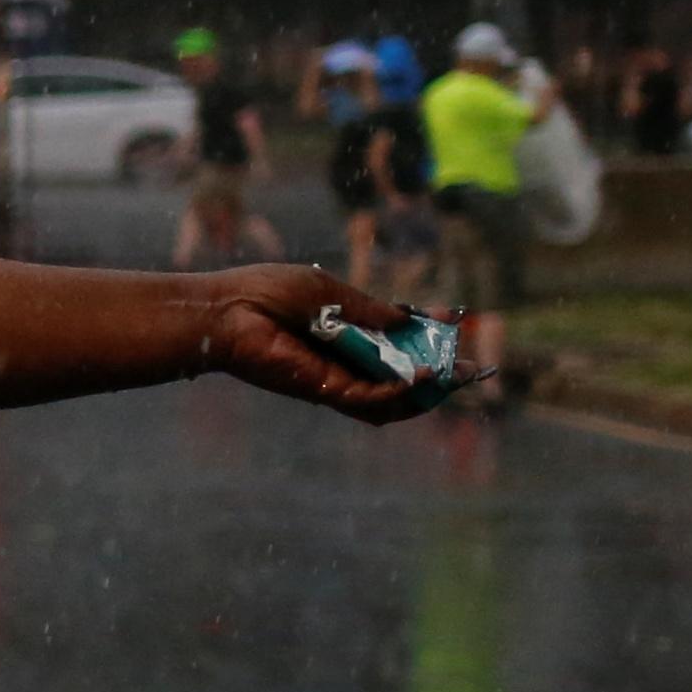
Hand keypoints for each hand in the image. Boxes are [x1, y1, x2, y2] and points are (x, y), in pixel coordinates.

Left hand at [196, 266, 454, 425]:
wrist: (223, 311)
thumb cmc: (263, 294)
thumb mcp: (328, 293)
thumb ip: (368, 307)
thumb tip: (406, 316)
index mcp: (341, 336)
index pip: (392, 344)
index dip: (425, 336)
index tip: (455, 320)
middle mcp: (339, 363)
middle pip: (396, 378)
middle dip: (435, 374)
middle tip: (467, 367)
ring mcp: (331, 380)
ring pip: (388, 399)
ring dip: (423, 391)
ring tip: (453, 377)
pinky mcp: (321, 389)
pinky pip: (368, 399)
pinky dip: (397, 392)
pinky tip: (421, 378)